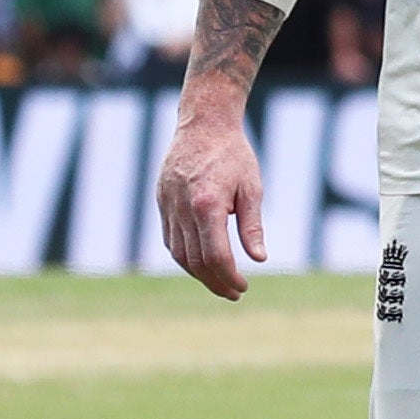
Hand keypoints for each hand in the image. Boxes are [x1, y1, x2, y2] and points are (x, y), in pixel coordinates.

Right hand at [155, 103, 265, 300]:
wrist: (203, 126)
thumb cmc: (234, 156)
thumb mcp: (252, 188)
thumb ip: (252, 226)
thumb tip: (258, 259)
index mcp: (207, 205)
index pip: (215, 255)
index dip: (229, 277)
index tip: (243, 288)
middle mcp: (182, 209)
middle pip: (195, 260)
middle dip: (215, 282)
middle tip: (234, 293)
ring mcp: (167, 206)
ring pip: (179, 253)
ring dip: (199, 274)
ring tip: (220, 283)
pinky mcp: (161, 203)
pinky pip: (171, 240)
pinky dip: (185, 257)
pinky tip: (202, 263)